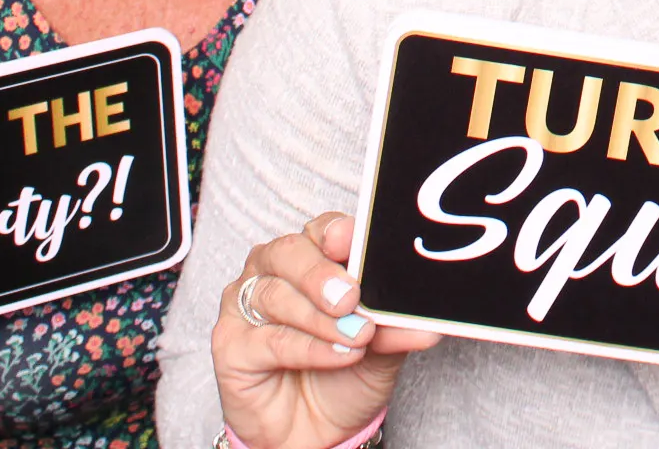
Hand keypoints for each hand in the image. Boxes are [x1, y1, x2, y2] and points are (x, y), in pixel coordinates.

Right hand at [212, 212, 435, 448]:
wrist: (319, 432)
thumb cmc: (344, 375)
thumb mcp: (381, 348)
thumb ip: (395, 328)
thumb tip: (428, 325)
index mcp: (313, 257)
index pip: (320, 229)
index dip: (335, 232)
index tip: (351, 240)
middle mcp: (274, 272)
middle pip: (289, 252)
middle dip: (321, 274)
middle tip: (350, 298)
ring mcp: (246, 305)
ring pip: (276, 295)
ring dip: (320, 319)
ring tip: (356, 337)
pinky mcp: (230, 343)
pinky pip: (268, 338)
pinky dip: (307, 347)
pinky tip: (337, 354)